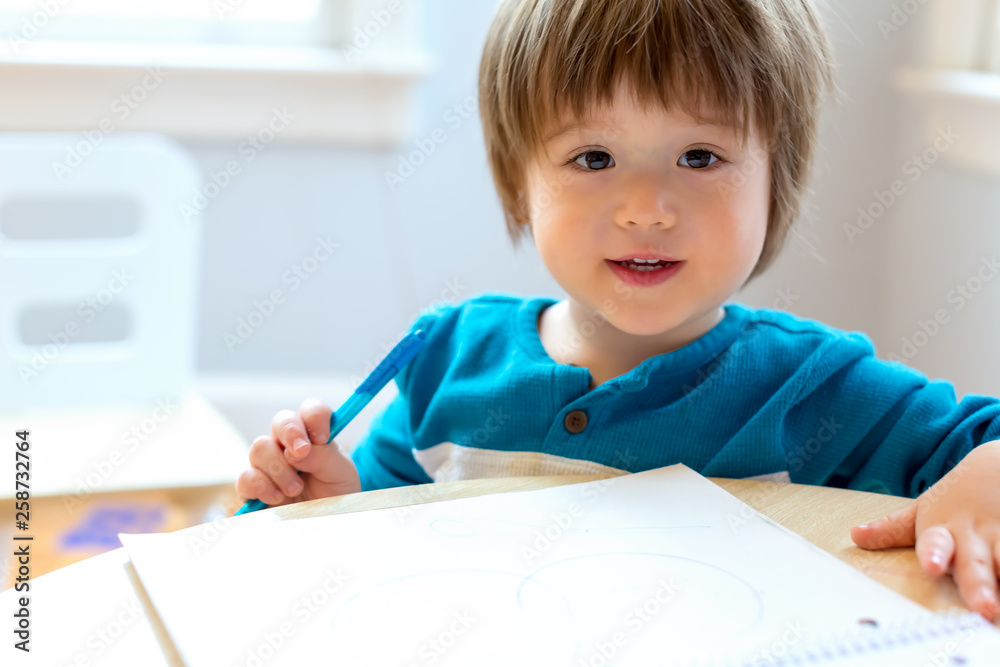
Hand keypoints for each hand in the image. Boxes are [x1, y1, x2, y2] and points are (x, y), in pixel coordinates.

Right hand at [236, 397, 360, 506]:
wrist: (325, 522)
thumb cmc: (335, 493)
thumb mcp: (341, 474)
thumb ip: (325, 457)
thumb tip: (299, 451)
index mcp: (314, 435)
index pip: (311, 410)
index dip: (314, 417)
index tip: (322, 438)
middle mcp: (288, 444)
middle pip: (281, 421)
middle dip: (291, 433)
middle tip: (302, 453)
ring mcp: (268, 464)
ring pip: (260, 447)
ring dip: (280, 469)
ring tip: (295, 489)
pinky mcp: (253, 487)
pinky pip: (245, 477)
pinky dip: (261, 487)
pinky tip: (277, 498)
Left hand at [850, 441, 999, 620]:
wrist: (998, 467)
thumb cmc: (956, 499)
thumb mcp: (923, 510)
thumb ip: (893, 528)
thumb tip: (855, 536)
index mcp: (944, 531)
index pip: (936, 544)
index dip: (935, 554)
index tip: (932, 566)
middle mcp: (975, 538)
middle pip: (976, 564)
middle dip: (979, 585)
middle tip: (984, 607)